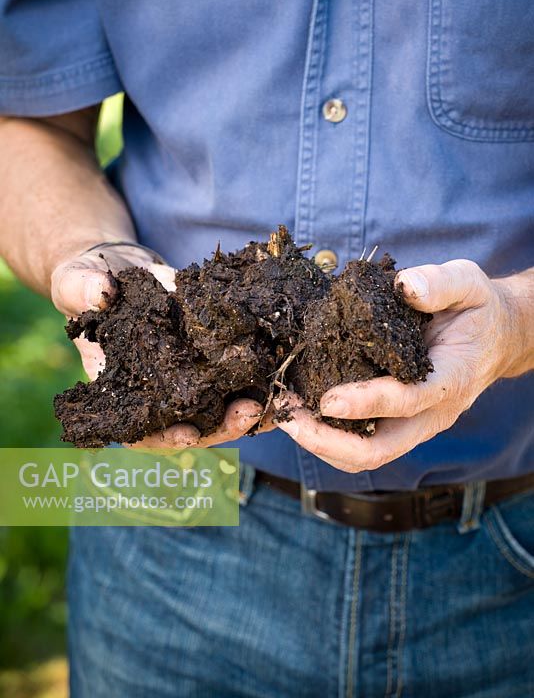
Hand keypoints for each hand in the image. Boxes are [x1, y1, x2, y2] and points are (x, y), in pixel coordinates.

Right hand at [51, 242, 261, 445]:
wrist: (120, 271)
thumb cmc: (88, 285)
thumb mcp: (77, 283)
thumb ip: (83, 290)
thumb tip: (100, 291)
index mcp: (123, 389)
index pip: (144, 428)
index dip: (165, 437)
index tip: (188, 434)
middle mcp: (161, 390)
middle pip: (195, 424)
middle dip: (224, 425)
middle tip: (250, 412)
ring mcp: (190, 375)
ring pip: (224, 405)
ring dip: (254, 409)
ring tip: (281, 404)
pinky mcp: (212, 354)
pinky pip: (241, 372)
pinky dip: (264, 376)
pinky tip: (287, 373)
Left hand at [275, 259, 527, 472]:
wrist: (496, 338)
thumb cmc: (476, 310)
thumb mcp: (468, 283)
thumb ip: (441, 283)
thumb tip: (406, 286)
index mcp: (450, 379)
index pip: (408, 401)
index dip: (367, 403)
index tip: (329, 399)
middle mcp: (431, 412)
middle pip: (379, 450)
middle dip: (328, 442)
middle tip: (288, 416)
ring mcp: (414, 423)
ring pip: (364, 456)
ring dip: (321, 443)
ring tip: (284, 413)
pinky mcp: (398, 422)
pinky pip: (360, 442)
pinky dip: (327, 435)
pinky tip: (299, 408)